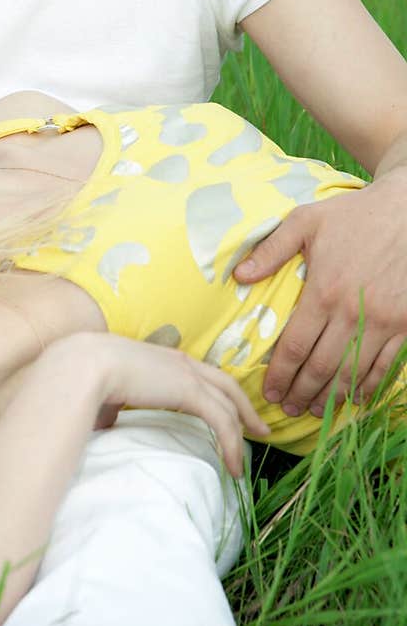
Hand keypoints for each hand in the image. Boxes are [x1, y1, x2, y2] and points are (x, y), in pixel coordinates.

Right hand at [83, 332, 268, 475]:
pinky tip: (233, 466)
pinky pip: (222, 421)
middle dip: (244, 407)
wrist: (84, 365)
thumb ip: (113, 405)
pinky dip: (231, 444)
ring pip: (229, 403)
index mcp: (163, 359)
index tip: (225, 411)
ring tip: (249, 454)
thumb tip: (105, 422)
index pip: (201, 375)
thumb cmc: (86, 377)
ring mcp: (188, 374)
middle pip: (225, 384)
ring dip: (243, 429)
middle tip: (257, 428)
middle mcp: (181, 362)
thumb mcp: (105, 392)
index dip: (217, 393)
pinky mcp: (190, 391)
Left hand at [233, 176, 406, 416]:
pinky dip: (370, 386)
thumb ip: (271, 250)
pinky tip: (355, 398)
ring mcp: (384, 322)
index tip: (269, 391)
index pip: (294, 347)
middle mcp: (352, 314)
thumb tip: (238, 276)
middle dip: (301, 394)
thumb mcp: (306, 221)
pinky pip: (386, 365)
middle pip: (321, 368)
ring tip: (314, 411)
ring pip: (352, 373)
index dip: (280, 375)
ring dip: (331, 397)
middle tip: (287, 409)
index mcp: (323, 292)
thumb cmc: (354, 214)